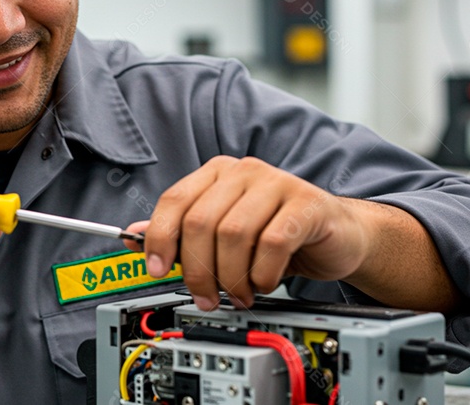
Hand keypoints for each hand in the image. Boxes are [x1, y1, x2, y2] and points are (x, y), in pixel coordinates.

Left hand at [124, 156, 373, 309]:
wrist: (337, 236)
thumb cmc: (278, 234)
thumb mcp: (224, 235)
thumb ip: (182, 233)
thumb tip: (132, 235)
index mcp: (217, 173)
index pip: (174, 201)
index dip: (159, 239)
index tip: (157, 270)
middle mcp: (244, 171)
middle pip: (201, 222)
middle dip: (198, 270)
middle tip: (207, 297)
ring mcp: (277, 182)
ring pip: (233, 234)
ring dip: (232, 276)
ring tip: (240, 293)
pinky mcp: (307, 203)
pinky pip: (273, 242)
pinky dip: (263, 272)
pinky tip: (265, 282)